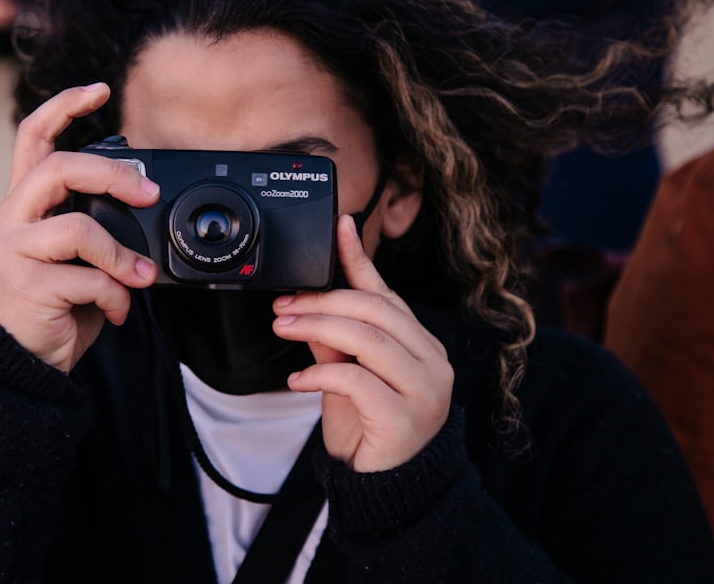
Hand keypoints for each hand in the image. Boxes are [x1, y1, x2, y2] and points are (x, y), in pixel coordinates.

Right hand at [0, 84, 160, 372]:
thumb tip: (142, 204)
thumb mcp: (76, 259)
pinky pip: (87, 277)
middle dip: (115, 175)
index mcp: (22, 206)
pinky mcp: (23, 284)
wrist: (24, 364)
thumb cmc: (56, 308)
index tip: (100, 90)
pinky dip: (116, 294)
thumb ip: (94, 226)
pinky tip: (118, 311)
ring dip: (122, 257)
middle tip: (150, 195)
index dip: (63, 106)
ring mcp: (10, 251)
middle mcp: (7, 220)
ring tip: (140, 279)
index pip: (33, 139)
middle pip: (60, 169)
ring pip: (80, 228)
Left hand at [274, 215, 453, 471]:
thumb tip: (304, 302)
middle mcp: (431, 361)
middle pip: (375, 310)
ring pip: (368, 338)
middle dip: (322, 300)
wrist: (386, 488)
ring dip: (317, 327)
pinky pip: (357, 380)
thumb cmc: (369, 428)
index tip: (339, 226)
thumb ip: (332, 339)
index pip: (387, 292)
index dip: (360, 258)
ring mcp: (424, 390)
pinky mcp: (405, 419)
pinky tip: (299, 378)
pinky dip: (321, 373)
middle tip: (282, 305)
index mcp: (420, 343)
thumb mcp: (346, 375)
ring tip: (283, 329)